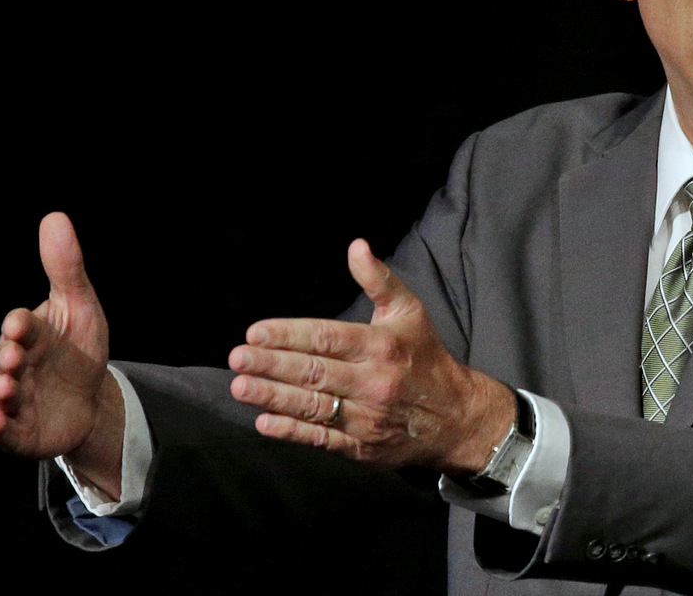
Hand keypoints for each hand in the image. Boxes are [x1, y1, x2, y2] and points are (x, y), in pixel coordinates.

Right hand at [0, 212, 122, 495]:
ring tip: (6, 392)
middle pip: (3, 360)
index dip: (20, 325)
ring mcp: (12, 398)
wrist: (89, 400)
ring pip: (0, 395)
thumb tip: (55, 217)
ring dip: (1, 394)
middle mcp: (12, 364)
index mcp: (29, 333)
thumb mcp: (80, 307)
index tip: (21, 324)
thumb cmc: (77, 348)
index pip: (21, 325)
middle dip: (6, 359)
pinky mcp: (18, 430)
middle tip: (13, 357)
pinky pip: (4, 431)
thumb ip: (66, 268)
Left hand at [228, 239, 514, 474]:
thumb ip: (379, 280)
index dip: (289, 335)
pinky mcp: (361, 447)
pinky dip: (291, 432)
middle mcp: (373, 383)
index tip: (256, 331)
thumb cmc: (424, 357)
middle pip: (314, 372)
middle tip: (237, 358)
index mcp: (381, 346)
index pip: (327, 338)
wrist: (455, 417)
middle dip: (271, 365)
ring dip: (273, 397)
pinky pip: (321, 439)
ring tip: (240, 387)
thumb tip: (356, 245)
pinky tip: (264, 422)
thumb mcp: (409, 312)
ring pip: (313, 406)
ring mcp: (366, 418)